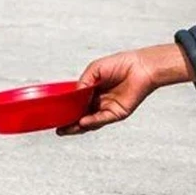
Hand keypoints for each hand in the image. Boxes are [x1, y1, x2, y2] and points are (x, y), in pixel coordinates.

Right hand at [57, 43, 194, 134]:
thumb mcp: (95, 69)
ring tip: (65, 129)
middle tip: (58, 128)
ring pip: (90, 122)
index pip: (76, 104)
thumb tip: (74, 94)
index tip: (55, 116)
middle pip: (81, 116)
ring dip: (77, 126)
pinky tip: (82, 122)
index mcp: (92, 91)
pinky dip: (92, 121)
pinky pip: (103, 119)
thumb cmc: (120, 64)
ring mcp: (107, 108)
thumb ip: (83, 82)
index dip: (66, 110)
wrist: (140, 67)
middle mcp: (99, 102)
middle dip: (69, 124)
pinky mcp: (117, 113)